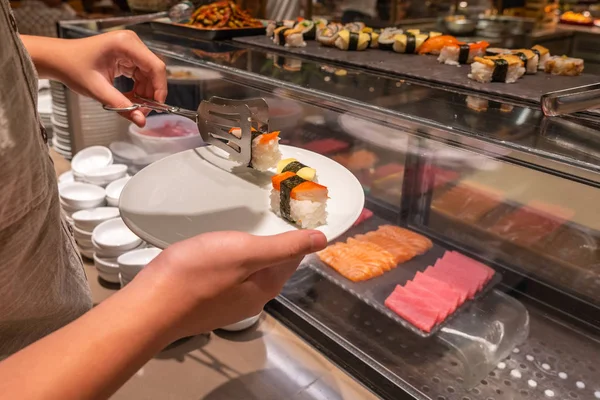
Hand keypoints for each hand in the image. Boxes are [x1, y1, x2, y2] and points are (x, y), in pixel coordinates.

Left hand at [31, 31, 166, 126]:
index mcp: (125, 44)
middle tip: (141, 111)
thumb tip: (141, 121)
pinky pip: (141, 75)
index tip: (156, 106)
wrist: (57, 59)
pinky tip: (129, 99)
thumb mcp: (97, 89)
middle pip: (153, 71)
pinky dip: (138, 89)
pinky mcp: (127, 56)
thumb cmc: (71, 67)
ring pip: (149, 75)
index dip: (159, 88)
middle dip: (150, 93)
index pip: (155, 66)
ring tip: (132, 106)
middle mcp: (131, 43)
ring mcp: (130, 48)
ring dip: (144, 93)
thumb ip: (121, 106)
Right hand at [128, 229, 326, 339]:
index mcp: (266, 286)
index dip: (295, 235)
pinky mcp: (207, 304)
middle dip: (272, 243)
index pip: (292, 257)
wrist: (150, 306)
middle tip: (266, 214)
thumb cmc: (198, 273)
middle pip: (271, 265)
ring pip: (248, 272)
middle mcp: (252, 300)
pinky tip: (215, 251)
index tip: (292, 212)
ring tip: (239, 230)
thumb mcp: (245, 252)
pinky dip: (228, 262)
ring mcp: (228, 305)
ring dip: (248, 252)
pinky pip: (227, 278)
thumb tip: (322, 240)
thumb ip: (284, 247)